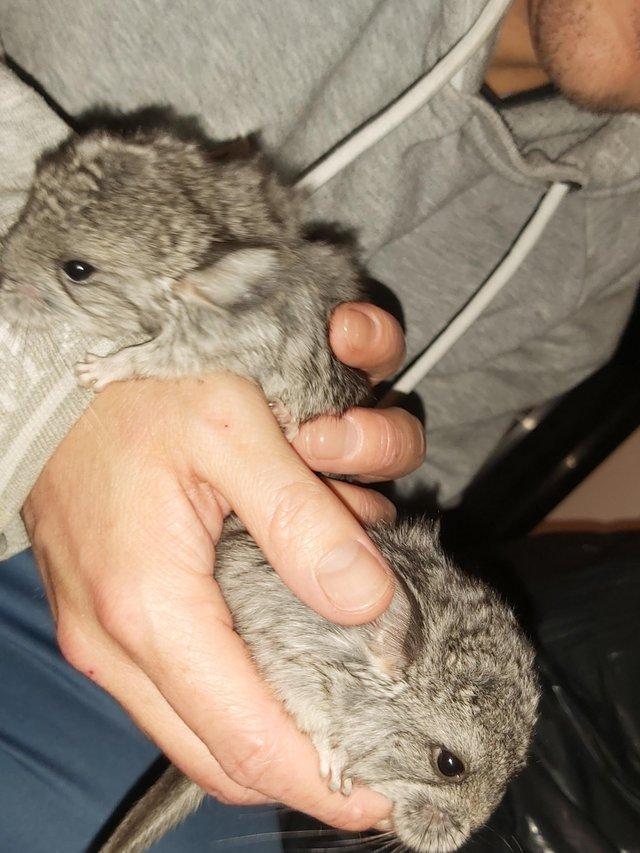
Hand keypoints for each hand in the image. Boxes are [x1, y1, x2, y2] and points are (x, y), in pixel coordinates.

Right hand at [22, 304, 423, 830]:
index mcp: (150, 606)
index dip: (321, 781)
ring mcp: (105, 635)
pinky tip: (282, 622)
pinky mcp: (108, 613)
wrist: (58, 370)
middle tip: (365, 752)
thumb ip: (301, 521)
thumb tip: (368, 602)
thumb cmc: (134, 391)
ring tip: (331, 645)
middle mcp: (117, 641)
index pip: (247, 741)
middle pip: (221, 755)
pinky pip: (180, 682)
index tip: (378, 796)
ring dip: (274, 699)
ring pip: (200, 722)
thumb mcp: (234, 433)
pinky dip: (239, 674)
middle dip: (300, 764)